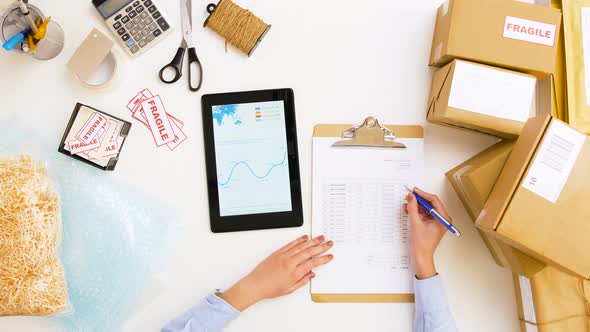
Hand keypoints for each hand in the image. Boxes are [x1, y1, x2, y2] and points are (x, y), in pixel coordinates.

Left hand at [219, 235, 333, 310]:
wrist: (255, 285)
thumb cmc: (270, 289)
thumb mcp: (289, 289)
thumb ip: (303, 281)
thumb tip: (312, 275)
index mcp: (294, 273)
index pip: (313, 263)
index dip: (323, 259)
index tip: (329, 256)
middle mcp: (290, 263)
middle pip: (309, 252)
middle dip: (321, 247)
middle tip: (329, 243)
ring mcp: (283, 256)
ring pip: (301, 246)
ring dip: (312, 241)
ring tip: (320, 237)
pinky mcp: (277, 252)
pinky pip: (290, 244)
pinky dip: (299, 240)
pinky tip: (305, 238)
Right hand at [403, 187, 451, 278]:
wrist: (422, 256)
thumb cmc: (423, 244)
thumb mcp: (416, 223)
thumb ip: (413, 208)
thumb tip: (411, 197)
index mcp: (443, 218)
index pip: (434, 201)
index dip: (423, 194)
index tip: (415, 191)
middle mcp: (442, 219)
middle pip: (430, 203)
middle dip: (419, 200)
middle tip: (410, 196)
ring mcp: (437, 221)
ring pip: (426, 208)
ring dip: (416, 206)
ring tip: (407, 204)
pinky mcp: (432, 224)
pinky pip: (424, 214)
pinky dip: (417, 211)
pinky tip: (409, 210)